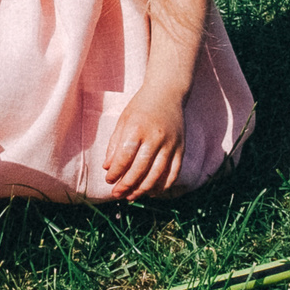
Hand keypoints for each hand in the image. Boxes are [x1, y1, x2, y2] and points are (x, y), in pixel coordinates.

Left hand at [101, 83, 186, 199]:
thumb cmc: (141, 106)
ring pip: (157, 174)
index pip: (125, 156)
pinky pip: (173, 172)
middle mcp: (155, 137)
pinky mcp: (181, 148)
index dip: (116, 172)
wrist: (167, 93)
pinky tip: (152, 192)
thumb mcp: (123, 120)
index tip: (109, 181)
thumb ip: (115, 144)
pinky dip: (163, 185)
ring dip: (143, 189)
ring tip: (132, 197)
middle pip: (140, 168)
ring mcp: (170, 144)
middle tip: (117, 194)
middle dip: (127, 185)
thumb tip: (108, 168)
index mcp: (138, 128)